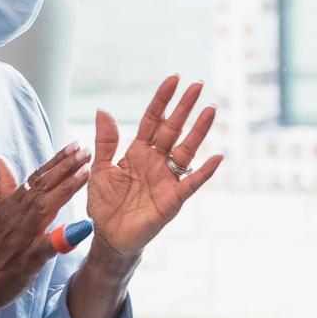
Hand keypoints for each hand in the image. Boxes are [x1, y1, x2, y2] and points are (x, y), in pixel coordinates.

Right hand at [0, 141, 92, 311]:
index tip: (76, 145)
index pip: (37, 177)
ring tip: (86, 172)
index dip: (57, 160)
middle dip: (65, 166)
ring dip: (66, 188)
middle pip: (43, 185)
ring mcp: (23, 236)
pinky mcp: (28, 258)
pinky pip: (46, 247)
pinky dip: (63, 238)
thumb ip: (3, 185)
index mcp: (13, 205)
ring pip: (45, 207)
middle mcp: (17, 216)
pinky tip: (82, 228)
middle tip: (85, 149)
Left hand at [85, 75, 222, 262]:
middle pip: (173, 129)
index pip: (153, 119)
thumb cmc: (105, 205)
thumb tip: (103, 110)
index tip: (173, 79)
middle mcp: (156, 161)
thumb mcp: (100, 170)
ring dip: (199, 131)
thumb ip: (105, 142)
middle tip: (197, 85)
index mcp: (138, 151)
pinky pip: (192, 183)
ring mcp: (167, 178)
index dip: (163, 100)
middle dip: (184, 107)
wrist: (108, 238)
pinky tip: (216, 158)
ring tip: (210, 110)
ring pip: (186, 149)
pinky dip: (204, 171)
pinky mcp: (173, 199)